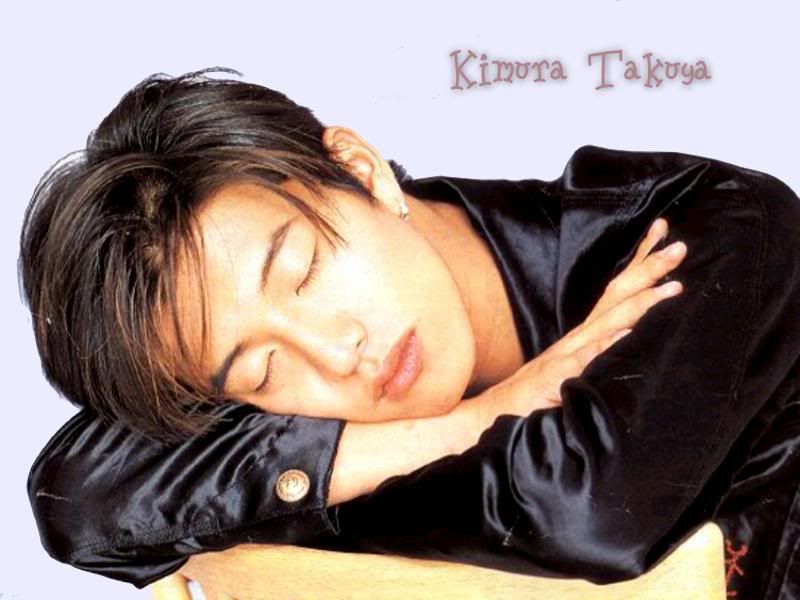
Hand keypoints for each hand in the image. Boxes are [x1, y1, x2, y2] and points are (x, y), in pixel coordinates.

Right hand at [470, 217, 686, 424]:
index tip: (665, 239)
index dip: (641, 265)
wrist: (497, 414)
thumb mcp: (576, 371)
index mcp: (586, 334)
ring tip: (672, 287)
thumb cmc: (537, 396)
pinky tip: (626, 334)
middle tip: (680, 247)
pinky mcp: (558, 378)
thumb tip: (630, 338)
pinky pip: (585, 359)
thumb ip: (599, 355)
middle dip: (649, 269)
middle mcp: (578, 337)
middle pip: (618, 296)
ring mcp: (568, 355)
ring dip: (640, 302)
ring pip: (609, 322)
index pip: (618, 292)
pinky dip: (605, 345)